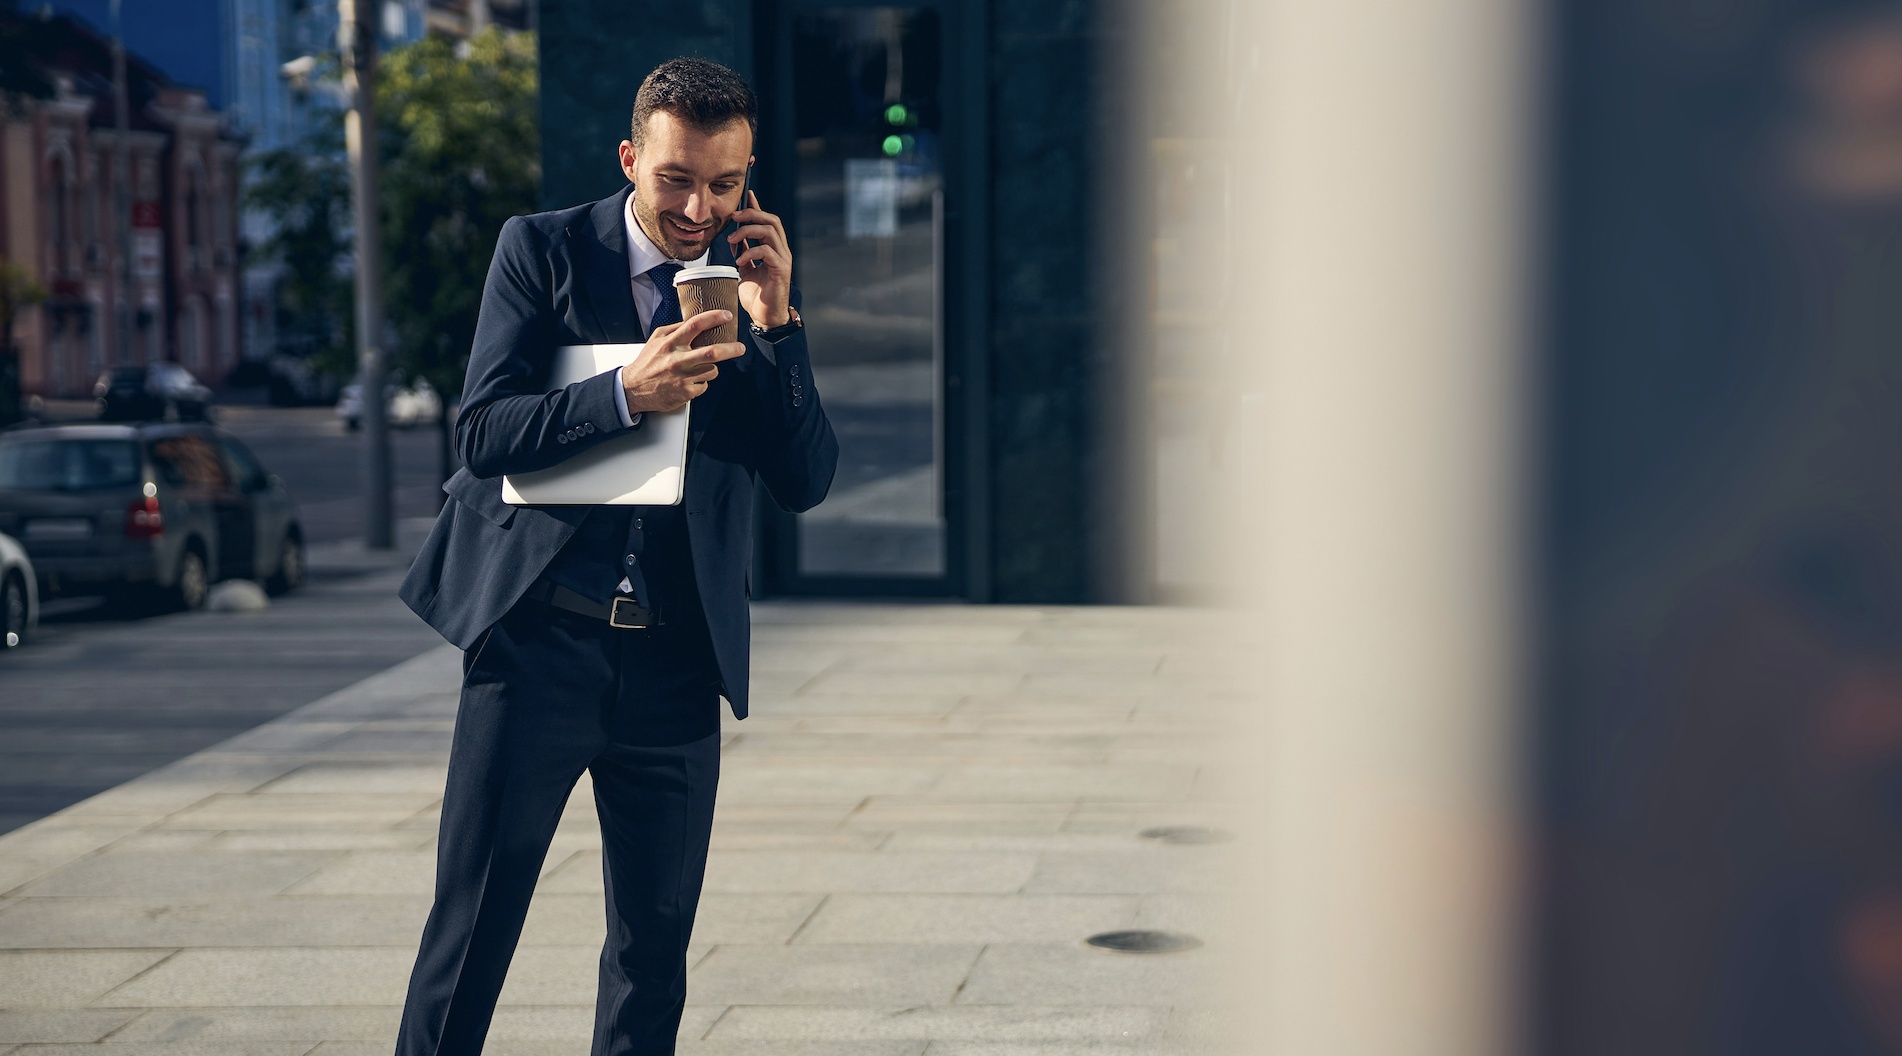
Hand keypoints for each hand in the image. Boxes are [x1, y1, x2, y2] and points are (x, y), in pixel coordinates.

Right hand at [621, 310, 745, 413]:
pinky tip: (689, 381)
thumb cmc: (647, 363)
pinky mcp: (686, 393)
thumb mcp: (656, 339)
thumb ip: (674, 329)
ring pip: (712, 371)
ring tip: (698, 368)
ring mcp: (683, 377)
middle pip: (712, 352)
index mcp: (671, 343)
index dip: (714, 318)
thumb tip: (693, 321)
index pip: (695, 325)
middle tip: (740, 347)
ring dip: (710, 368)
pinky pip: (704, 385)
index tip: (726, 316)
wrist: (633, 389)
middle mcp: (678, 360)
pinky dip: (701, 382)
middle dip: (731, 349)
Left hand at [726, 190, 792, 326]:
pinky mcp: (781, 271)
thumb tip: (736, 239)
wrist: (765, 317)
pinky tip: (739, 260)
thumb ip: (743, 253)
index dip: (758, 207)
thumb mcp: (745, 270)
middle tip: (734, 217)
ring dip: (748, 231)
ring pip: (770, 232)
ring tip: (733, 240)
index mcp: (774, 249)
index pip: (768, 221)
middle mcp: (781, 251)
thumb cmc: (757, 295)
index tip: (748, 195)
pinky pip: (767, 252)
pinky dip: (751, 252)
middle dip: (752, 215)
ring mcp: (783, 260)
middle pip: (771, 221)